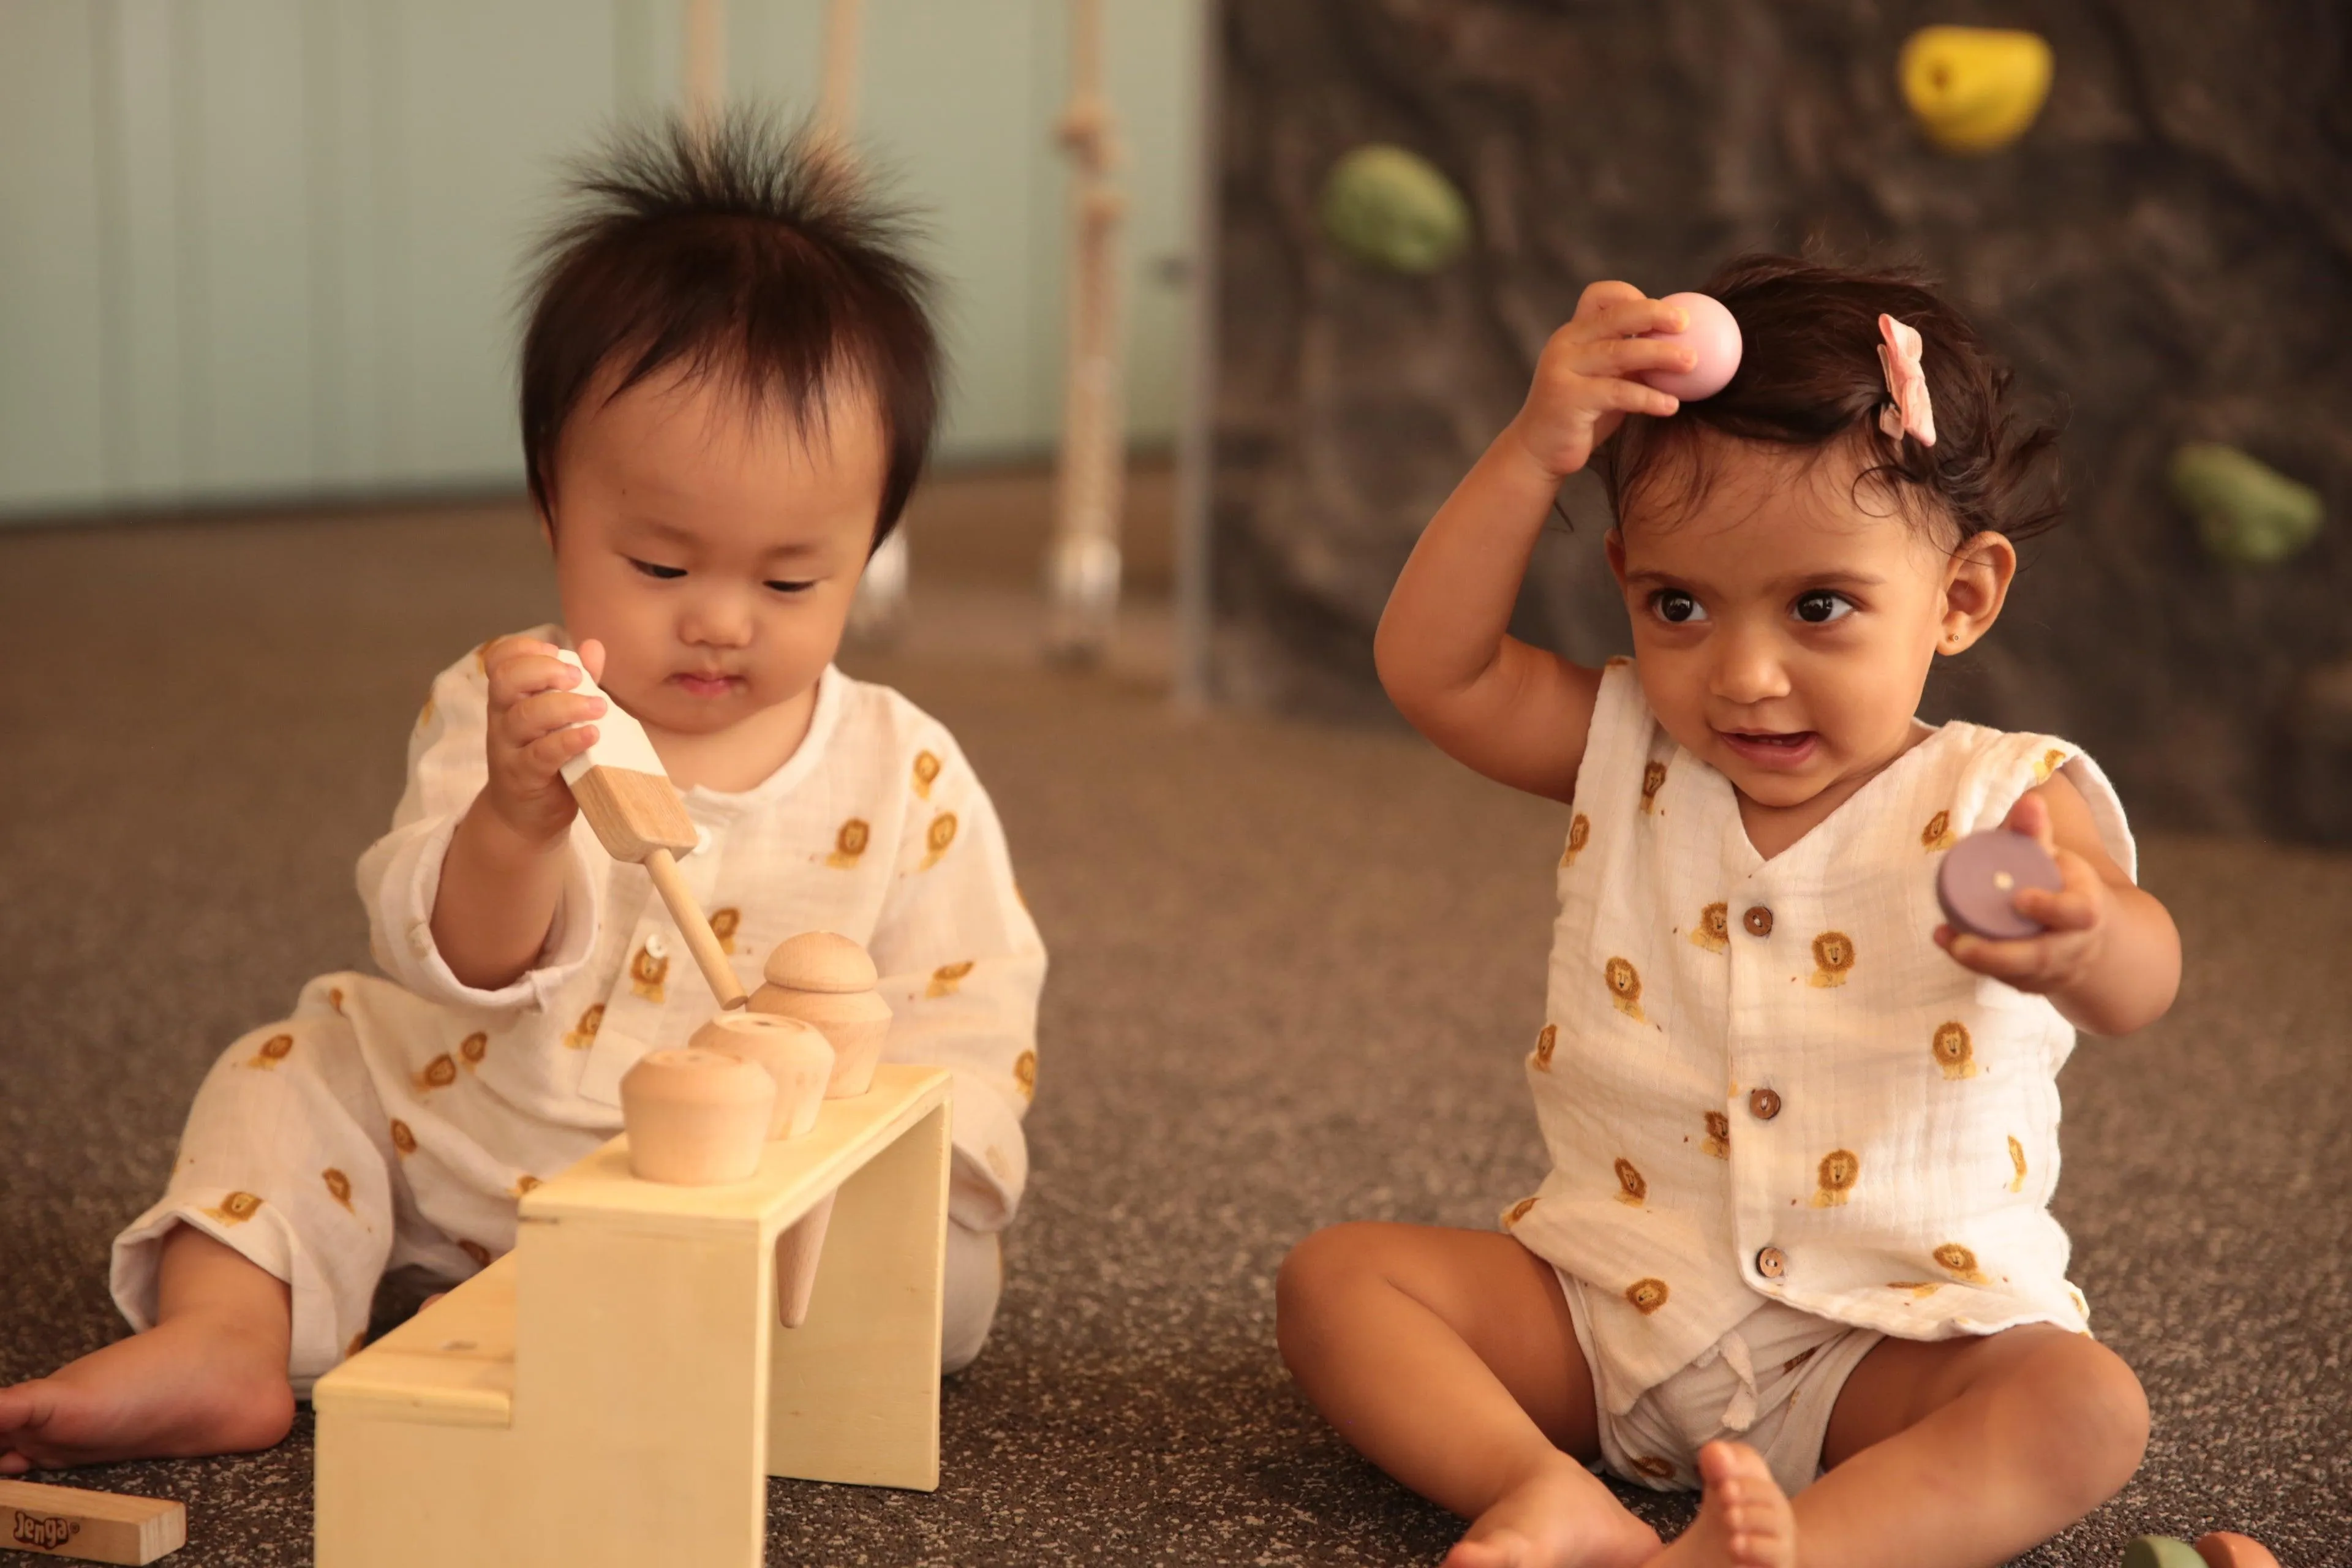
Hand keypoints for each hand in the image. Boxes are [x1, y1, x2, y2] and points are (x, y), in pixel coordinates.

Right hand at [479, 635, 607, 848]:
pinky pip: (540, 755)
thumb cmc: (546, 759)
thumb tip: (593, 647)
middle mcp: (502, 718)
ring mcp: (508, 749)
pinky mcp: (522, 777)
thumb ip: (577, 684)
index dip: (522, 648)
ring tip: (599, 707)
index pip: (499, 660)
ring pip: (524, 717)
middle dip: (543, 670)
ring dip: (564, 706)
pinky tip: (591, 735)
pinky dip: (567, 741)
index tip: (555, 650)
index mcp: (509, 698)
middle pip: (507, 681)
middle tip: (578, 677)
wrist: (525, 815)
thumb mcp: (560, 719)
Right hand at [1509, 282, 1691, 478]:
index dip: (1634, 297)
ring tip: (1691, 362)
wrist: (1538, 452)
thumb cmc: (1582, 416)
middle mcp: (1565, 343)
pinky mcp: (1567, 398)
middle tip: (1686, 324)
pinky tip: (1671, 406)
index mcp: (1575, 332)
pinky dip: (1649, 397)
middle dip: (1654, 314)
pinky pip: (1617, 393)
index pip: (1601, 296)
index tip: (1667, 315)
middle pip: (1615, 316)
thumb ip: (1631, 361)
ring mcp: (1562, 369)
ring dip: (1661, 355)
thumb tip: (1686, 345)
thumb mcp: (1608, 381)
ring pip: (1620, 353)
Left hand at [1934, 791, 2110, 997]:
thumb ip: (2037, 834)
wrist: (2093, 935)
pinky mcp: (2033, 984)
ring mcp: (2053, 971)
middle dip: (1999, 954)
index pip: (2076, 913)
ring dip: (1980, 961)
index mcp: (2086, 910)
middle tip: (1961, 942)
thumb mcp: (2057, 859)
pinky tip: (1950, 943)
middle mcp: (2072, 946)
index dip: (2049, 908)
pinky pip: (2006, 981)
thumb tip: (2029, 800)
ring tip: (1947, 939)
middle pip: (2040, 958)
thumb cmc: (2066, 886)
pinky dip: (1978, 967)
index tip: (2019, 899)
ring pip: (2018, 975)